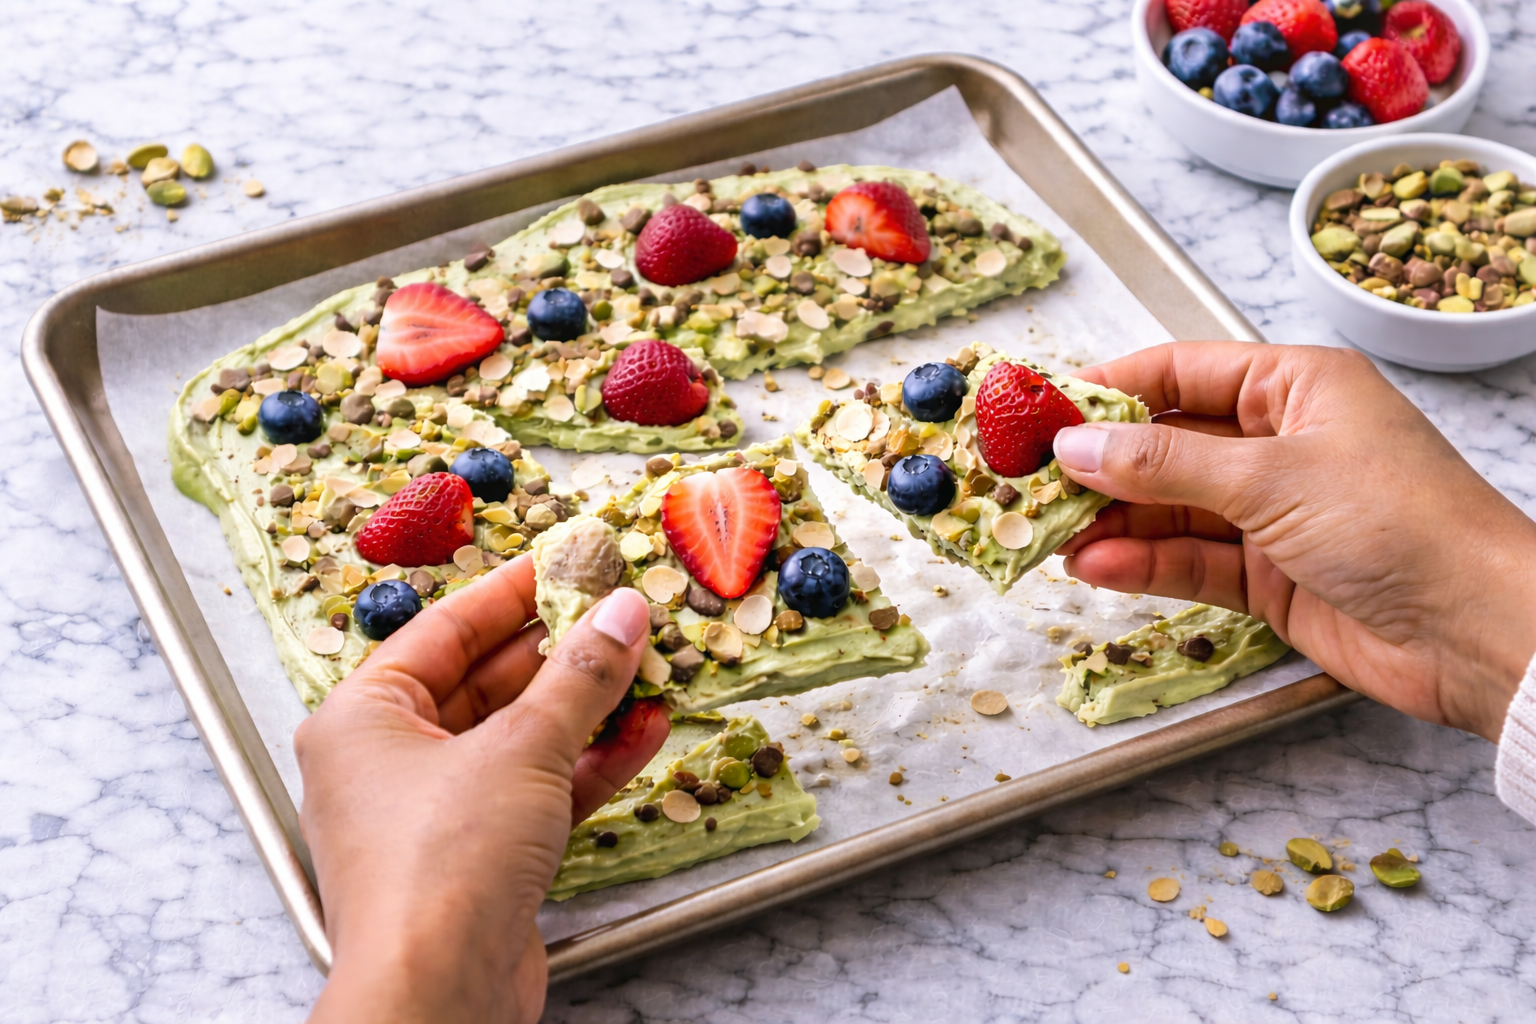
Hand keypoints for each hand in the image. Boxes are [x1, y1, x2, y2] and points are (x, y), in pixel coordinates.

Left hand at [296, 556, 668, 1023]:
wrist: (438, 999)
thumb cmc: (440, 866)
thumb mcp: (520, 749)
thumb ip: (579, 677)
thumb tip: (620, 614)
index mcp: (362, 718)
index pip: (445, 628)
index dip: (513, 590)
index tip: (568, 559)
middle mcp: (390, 762)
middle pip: (488, 682)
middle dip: (563, 651)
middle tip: (623, 611)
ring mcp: (437, 815)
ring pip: (521, 739)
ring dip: (588, 707)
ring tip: (649, 667)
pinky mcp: (481, 860)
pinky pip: (540, 790)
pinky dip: (590, 763)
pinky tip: (644, 731)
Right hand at [1052, 342, 1535, 742]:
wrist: (1479, 633)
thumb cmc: (1400, 524)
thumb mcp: (1271, 478)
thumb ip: (1163, 464)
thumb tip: (1074, 445)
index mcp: (1295, 386)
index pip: (1178, 372)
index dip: (1105, 390)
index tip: (1038, 409)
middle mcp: (1280, 442)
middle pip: (1164, 445)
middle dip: (1097, 465)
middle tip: (1027, 483)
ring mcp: (1273, 511)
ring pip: (1169, 508)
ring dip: (1110, 521)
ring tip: (1048, 534)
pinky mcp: (1269, 575)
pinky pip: (1189, 560)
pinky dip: (1141, 565)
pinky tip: (1094, 568)